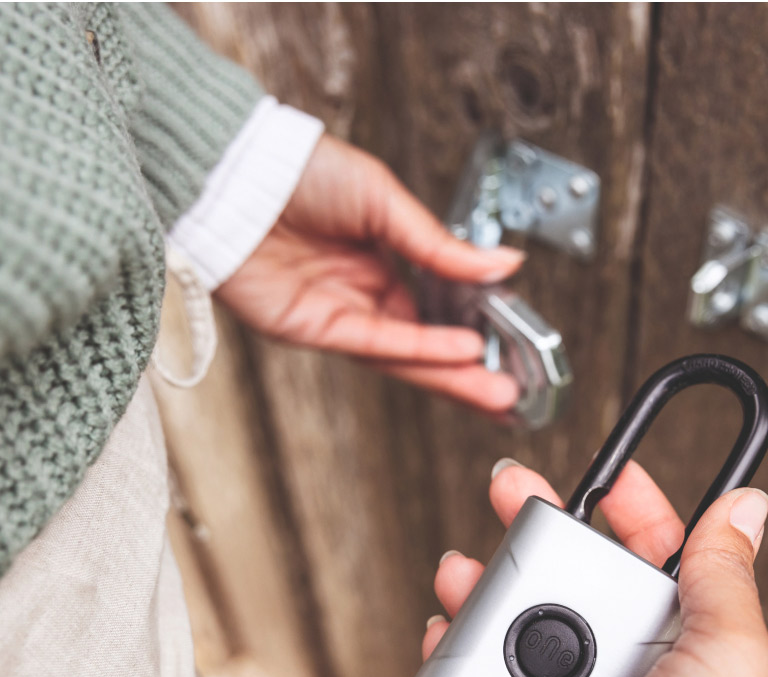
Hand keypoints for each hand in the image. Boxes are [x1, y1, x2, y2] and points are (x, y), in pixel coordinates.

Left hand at [216, 134, 523, 412]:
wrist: (233, 172)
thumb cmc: (299, 170)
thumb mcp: (384, 200)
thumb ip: (440, 245)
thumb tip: (503, 264)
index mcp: (378, 262)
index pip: (431, 309)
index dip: (468, 329)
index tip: (506, 344)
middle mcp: (358, 296)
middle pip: (422, 344)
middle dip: (468, 371)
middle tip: (512, 393)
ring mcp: (336, 315)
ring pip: (402, 356)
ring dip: (451, 374)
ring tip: (497, 391)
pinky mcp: (310, 328)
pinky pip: (373, 344)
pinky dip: (417, 350)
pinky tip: (457, 355)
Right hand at [423, 460, 767, 676]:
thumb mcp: (734, 662)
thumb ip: (725, 576)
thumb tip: (747, 505)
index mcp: (688, 654)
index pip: (659, 561)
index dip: (634, 509)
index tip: (607, 473)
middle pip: (575, 584)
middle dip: (538, 532)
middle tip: (508, 490)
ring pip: (518, 633)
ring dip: (482, 592)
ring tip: (459, 569)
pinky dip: (455, 662)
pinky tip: (444, 634)